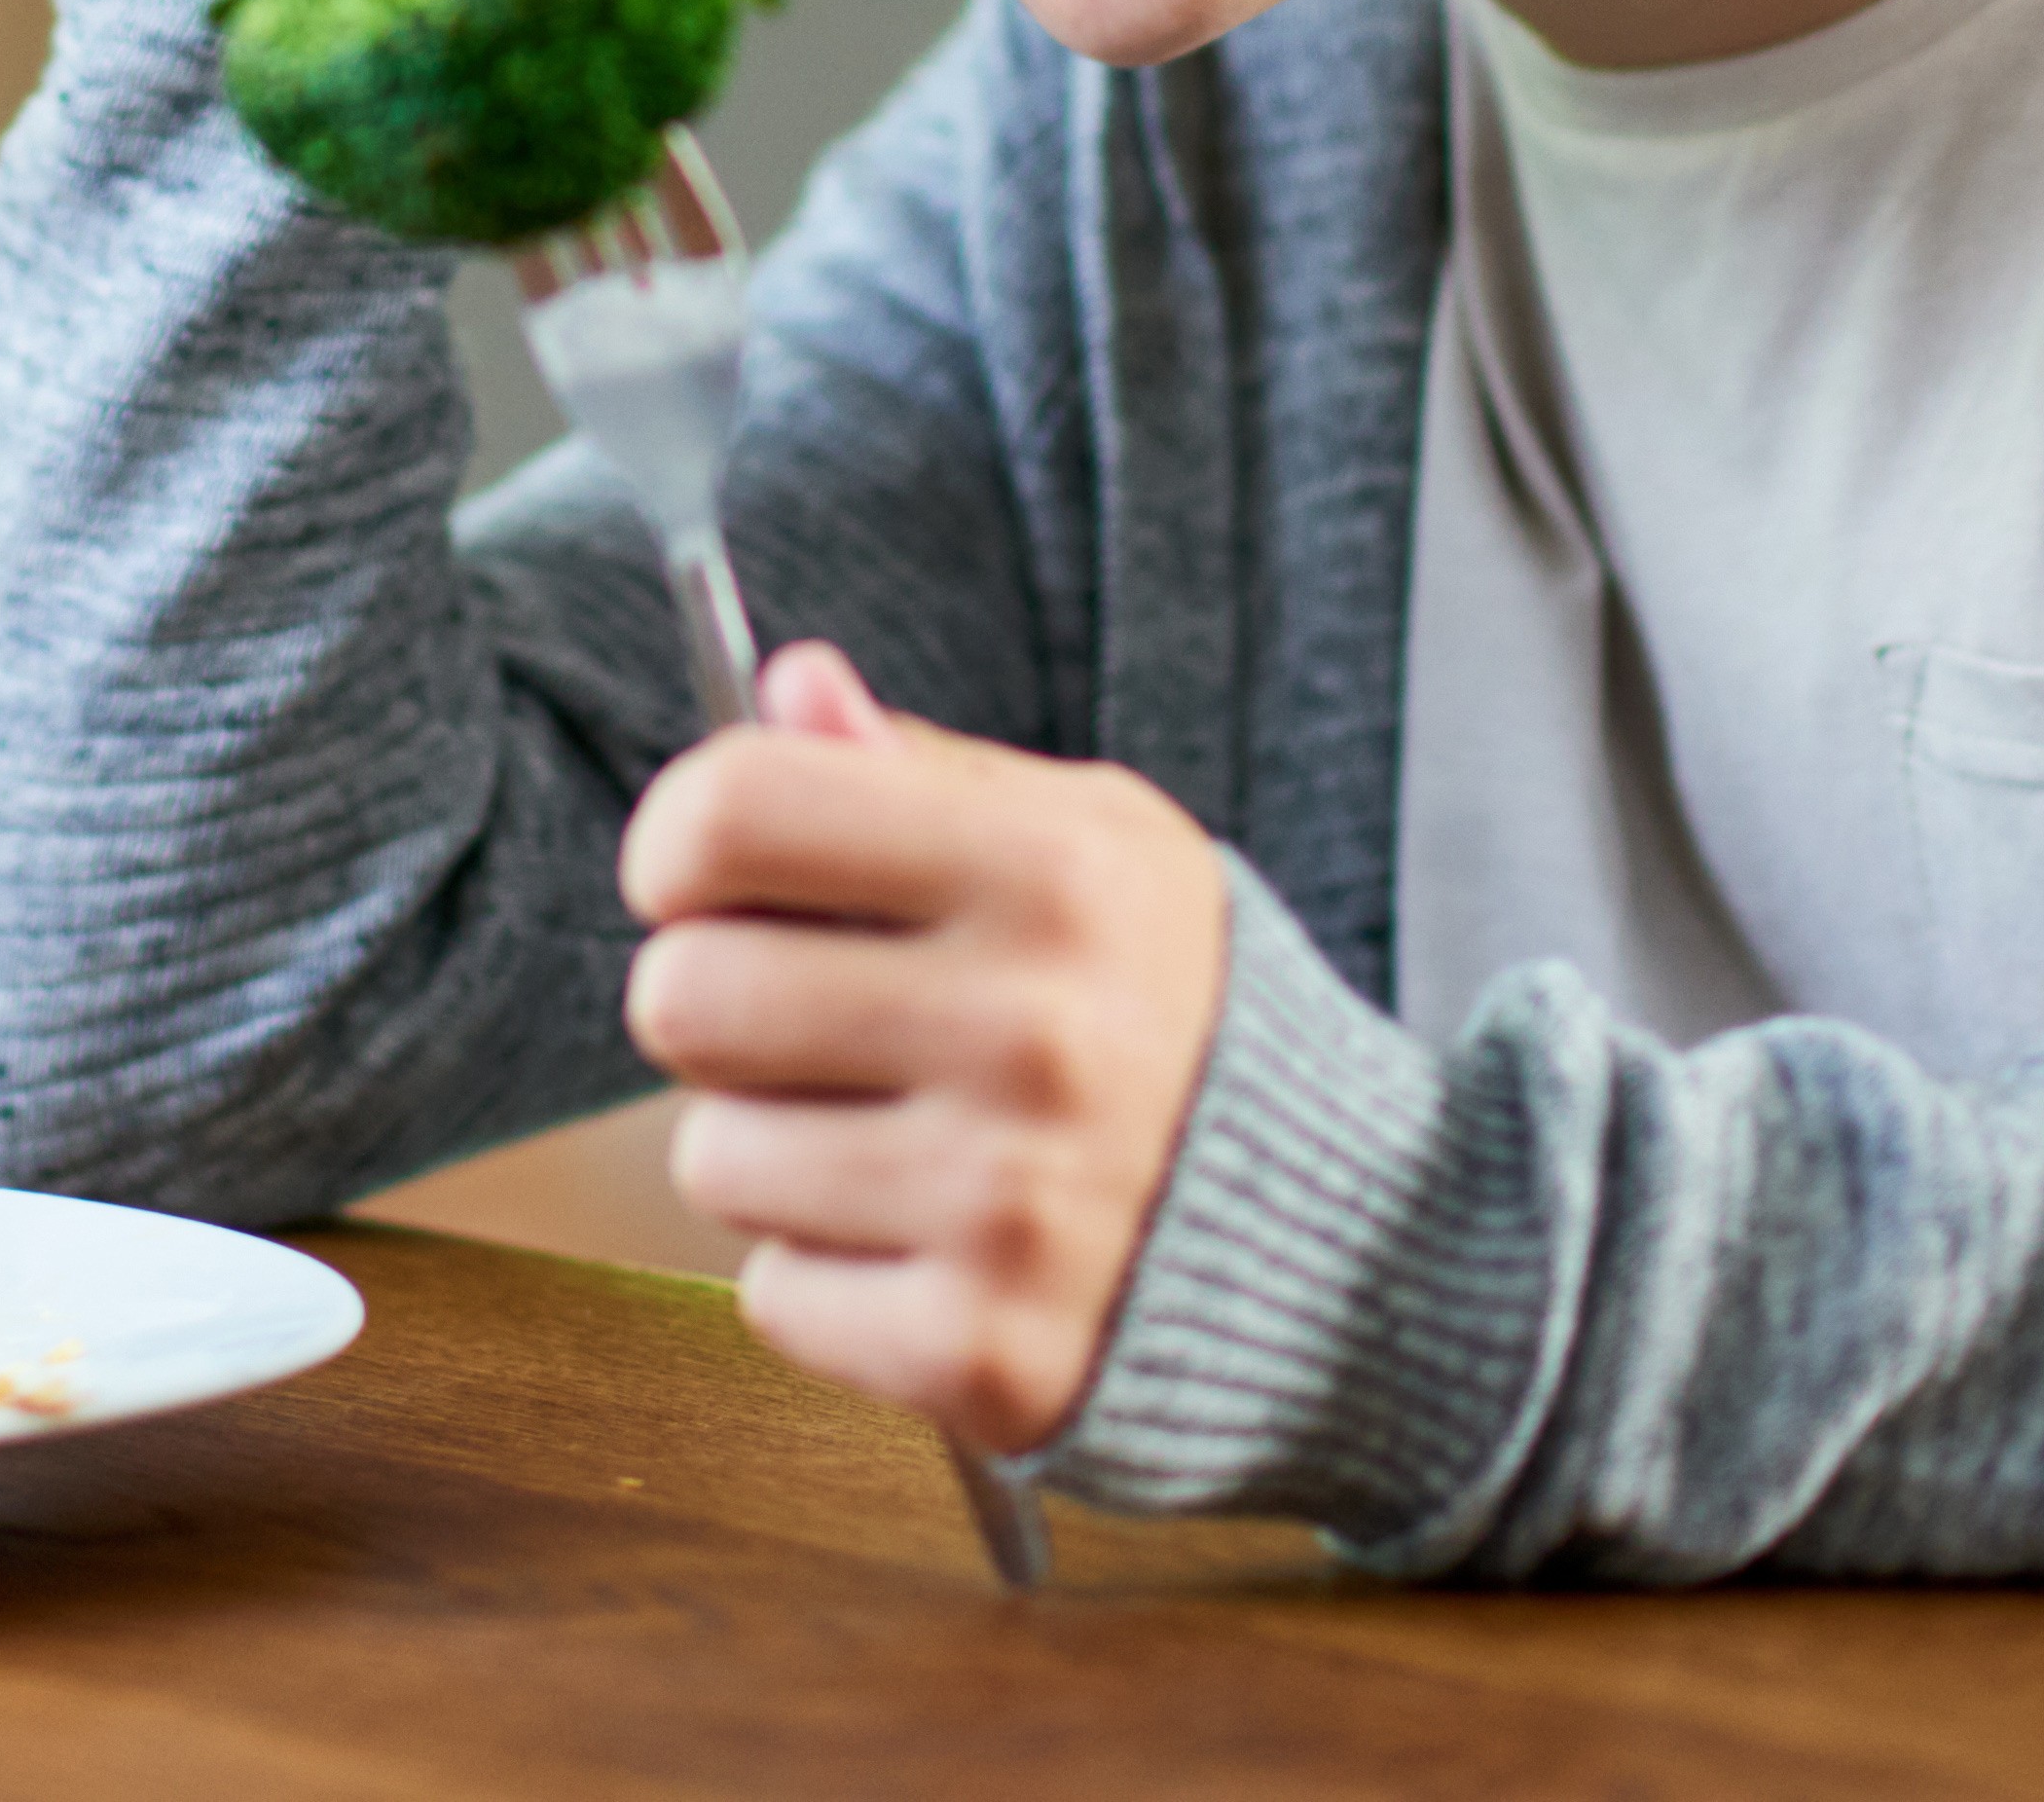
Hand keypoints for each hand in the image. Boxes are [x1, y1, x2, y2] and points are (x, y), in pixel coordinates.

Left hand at [619, 641, 1229, 1455]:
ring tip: (899, 1140)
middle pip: (684, 996)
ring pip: (712, 1158)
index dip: (680, 845)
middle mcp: (1036, 1035)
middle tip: (807, 1025)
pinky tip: (935, 1244)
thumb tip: (785, 686)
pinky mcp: (986, 1358)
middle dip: (716, 1010)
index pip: (733, 813)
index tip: (706, 879)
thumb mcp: (1099, 849)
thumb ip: (926, 773)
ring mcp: (1012, 1208)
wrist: (1363, 1244)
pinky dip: (829, 1280)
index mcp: (1058, 875)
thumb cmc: (1184, 1019)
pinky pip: (773, 1297)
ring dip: (774, 1154)